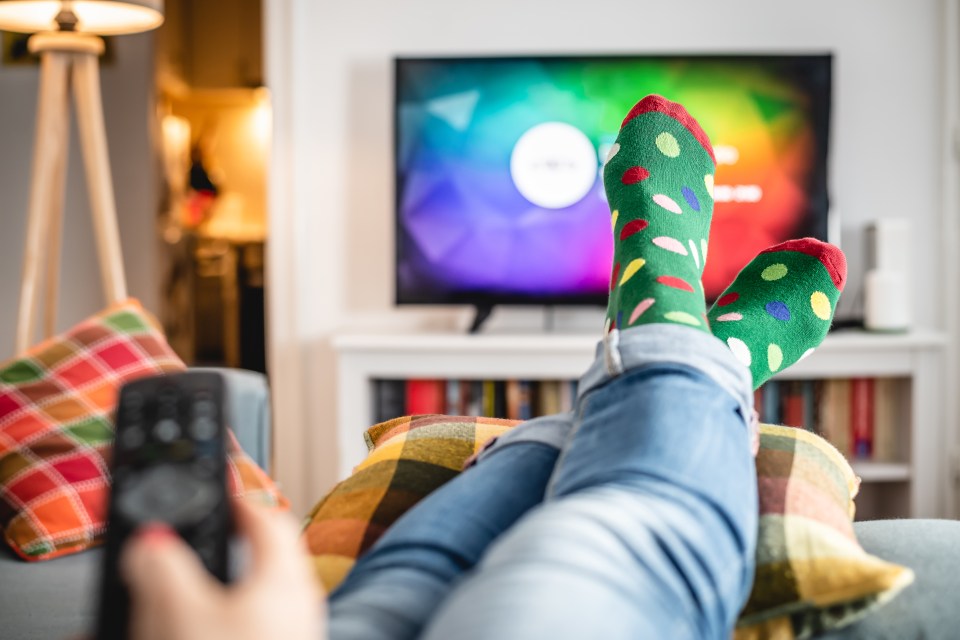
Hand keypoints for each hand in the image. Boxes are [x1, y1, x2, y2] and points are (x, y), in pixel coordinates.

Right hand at [121, 500, 324, 639]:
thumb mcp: (179, 612)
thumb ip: (161, 566)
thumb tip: (150, 542)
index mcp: (286, 577)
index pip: (268, 517)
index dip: (238, 499)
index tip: (215, 493)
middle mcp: (299, 606)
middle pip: (261, 561)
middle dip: (221, 553)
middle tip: (187, 550)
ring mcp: (294, 637)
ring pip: (248, 603)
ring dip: (206, 600)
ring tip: (167, 609)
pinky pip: (245, 631)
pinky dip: (213, 627)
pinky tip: (183, 633)